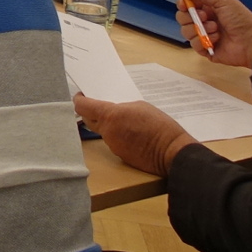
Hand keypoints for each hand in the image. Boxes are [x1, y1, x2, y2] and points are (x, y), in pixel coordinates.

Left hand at [73, 94, 197, 176]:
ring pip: (102, 132)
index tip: (81, 96)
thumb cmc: (160, 126)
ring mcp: (112, 145)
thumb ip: (122, 108)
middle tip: (96, 106)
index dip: (79, 100)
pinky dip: (118, 136)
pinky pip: (114, 142)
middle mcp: (107, 132)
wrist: (172, 152)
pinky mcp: (120, 155)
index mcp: (110, 116)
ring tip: (123, 121)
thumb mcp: (141, 107)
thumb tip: (114, 112)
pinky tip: (131, 134)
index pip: (83, 107)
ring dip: (107, 125)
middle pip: (88, 120)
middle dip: (90, 112)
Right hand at [176, 0, 251, 68]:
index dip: (183, 4)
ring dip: (200, 29)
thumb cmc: (242, 20)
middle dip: (191, 17)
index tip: (185, 5)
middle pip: (182, 18)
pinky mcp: (205, 49)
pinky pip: (193, 45)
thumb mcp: (223, 0)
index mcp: (208, 9)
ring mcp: (204, 35)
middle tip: (205, 17)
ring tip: (215, 28)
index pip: (186, 5)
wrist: (251, 40)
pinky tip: (216, 39)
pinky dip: (203, 41)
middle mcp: (204, 22)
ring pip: (186, 31)